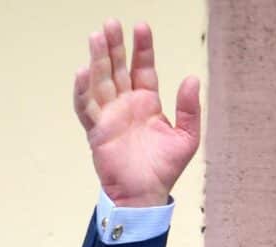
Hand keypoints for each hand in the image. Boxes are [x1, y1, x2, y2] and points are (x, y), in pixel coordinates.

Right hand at [73, 20, 199, 206]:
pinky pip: (87, 107)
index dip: (142, 48)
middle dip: (114, 46)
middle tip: (111, 23)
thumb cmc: (165, 168)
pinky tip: (83, 72)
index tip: (141, 26)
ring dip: (97, 59)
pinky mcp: (97, 131)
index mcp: (147, 103)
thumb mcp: (187, 137)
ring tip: (96, 36)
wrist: (147, 195)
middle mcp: (126, 105)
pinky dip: (83, 90)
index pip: (143, 68)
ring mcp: (109, 116)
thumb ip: (190, 108)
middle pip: (117, 69)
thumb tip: (192, 78)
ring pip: (101, 81)